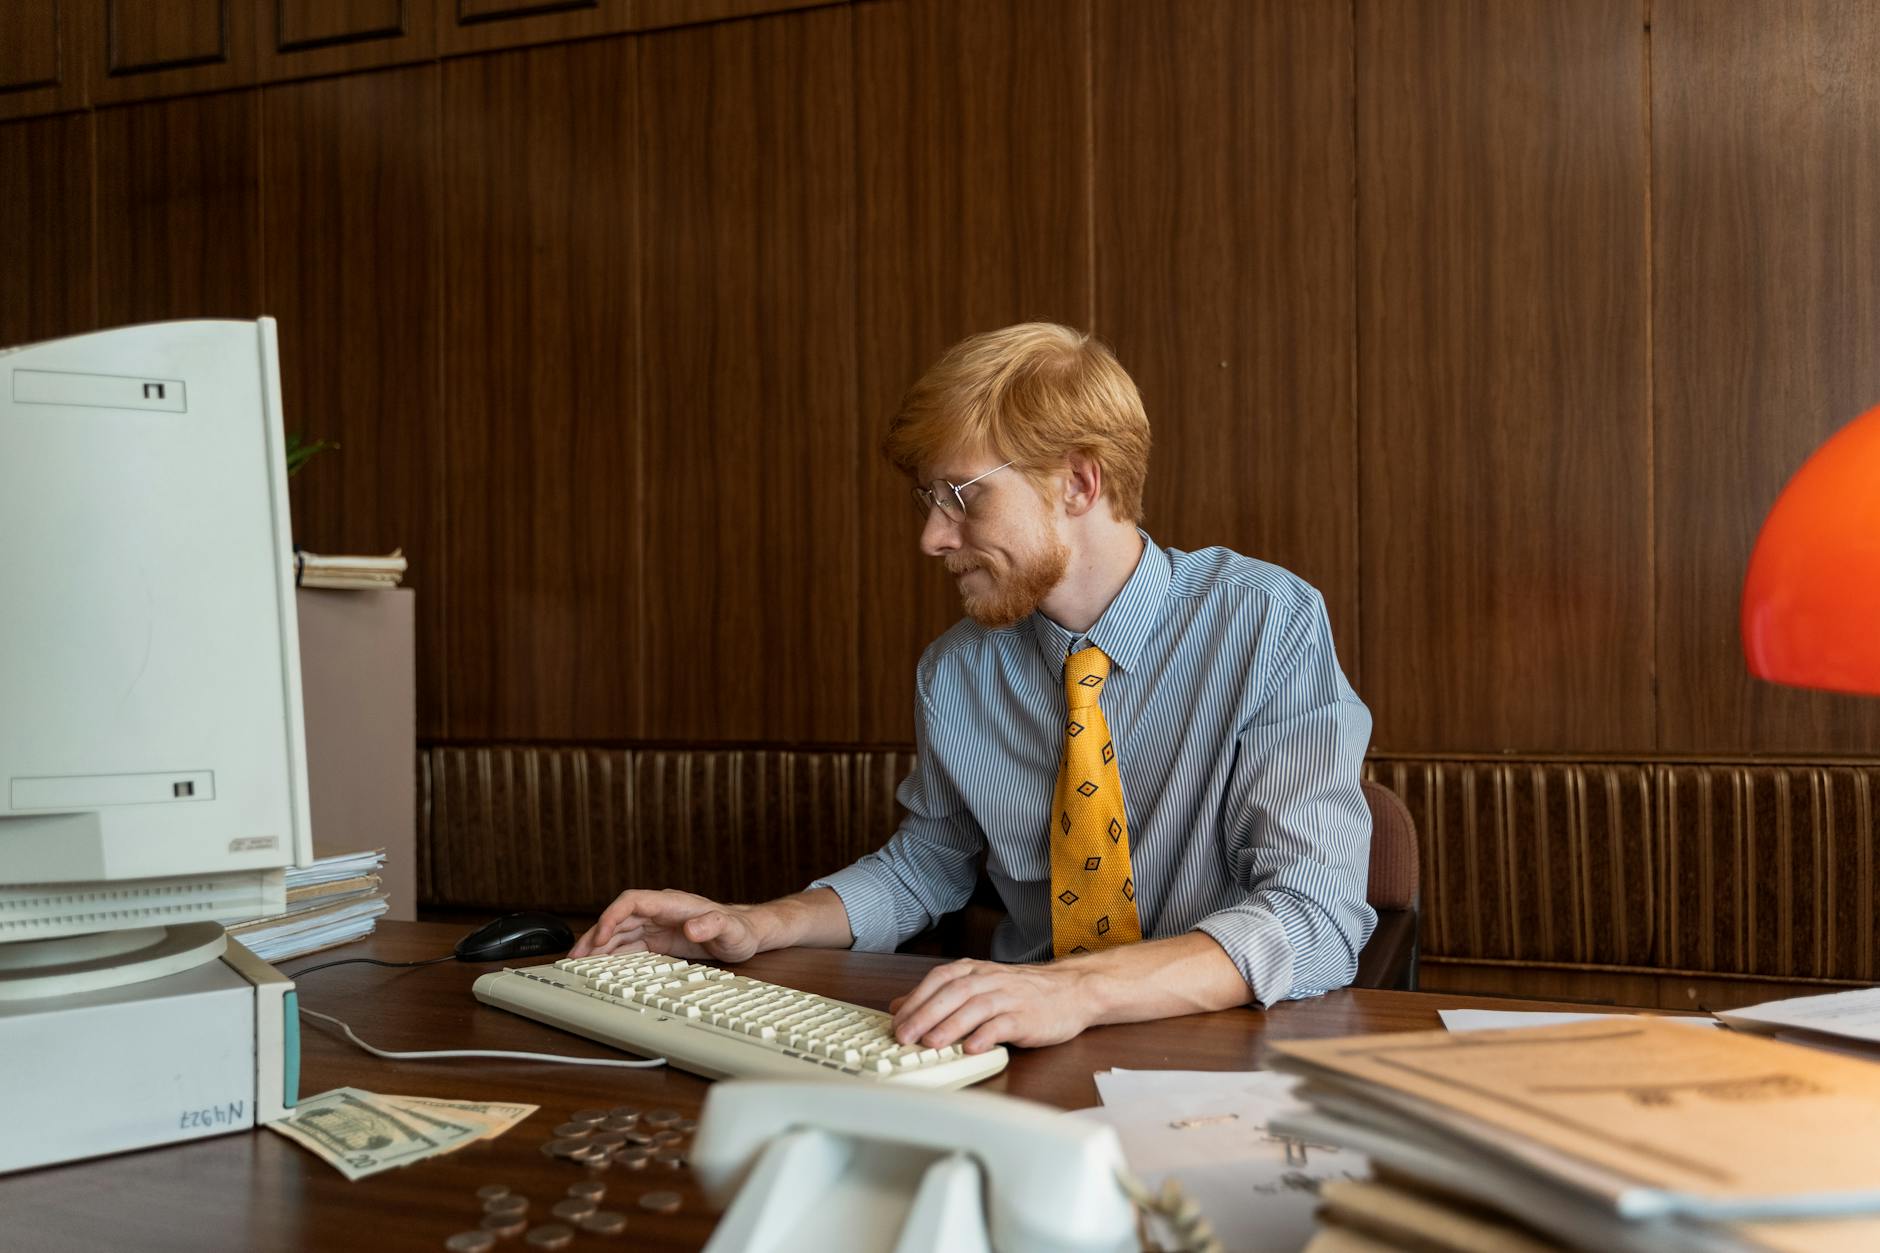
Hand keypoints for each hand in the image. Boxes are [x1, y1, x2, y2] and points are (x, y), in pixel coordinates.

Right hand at [569, 889, 766, 962]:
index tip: (600, 934)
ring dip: (599, 946)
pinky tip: (600, 966)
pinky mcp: (657, 940)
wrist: (746, 935)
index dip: (613, 915)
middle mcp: (660, 912)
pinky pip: (628, 945)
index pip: (633, 902)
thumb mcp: (731, 930)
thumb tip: (693, 926)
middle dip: (596, 935)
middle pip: (619, 918)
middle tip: (576, 957)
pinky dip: (612, 954)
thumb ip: (713, 925)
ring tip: (579, 963)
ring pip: (619, 932)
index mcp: (672, 904)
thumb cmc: (739, 930)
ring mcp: (657, 926)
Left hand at [889, 958, 1096, 1053]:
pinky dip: (987, 1036)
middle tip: (905, 1036)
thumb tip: (899, 1006)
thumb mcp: (979, 985)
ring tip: (932, 1044)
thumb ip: (940, 995)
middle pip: (953, 993)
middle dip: (926, 1015)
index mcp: (975, 971)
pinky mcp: (1028, 1017)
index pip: (939, 980)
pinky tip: (972, 1048)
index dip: (916, 999)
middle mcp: (990, 980)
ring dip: (951, 1026)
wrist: (1071, 991)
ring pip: (976, 1007)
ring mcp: (1010, 997)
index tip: (896, 1021)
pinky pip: (1005, 1025)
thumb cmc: (1022, 991)